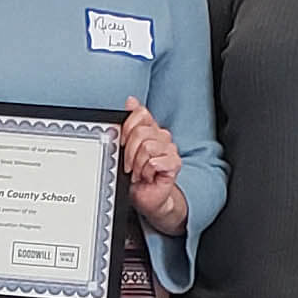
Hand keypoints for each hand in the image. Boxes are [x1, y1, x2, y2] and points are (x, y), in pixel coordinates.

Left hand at [120, 97, 185, 234]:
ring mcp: (170, 149)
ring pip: (147, 147)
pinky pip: (155, 162)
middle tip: (128, 165)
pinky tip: (147, 177)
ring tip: (137, 173)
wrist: (146, 198)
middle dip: (129, 152)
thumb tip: (131, 100)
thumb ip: (128, 125)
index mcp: (150, 129)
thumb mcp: (125, 149)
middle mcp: (161, 136)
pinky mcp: (174, 163)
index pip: (141, 113)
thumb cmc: (135, 175)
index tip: (122, 142)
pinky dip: (146, 172)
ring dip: (137, 165)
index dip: (128, 126)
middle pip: (141, 132)